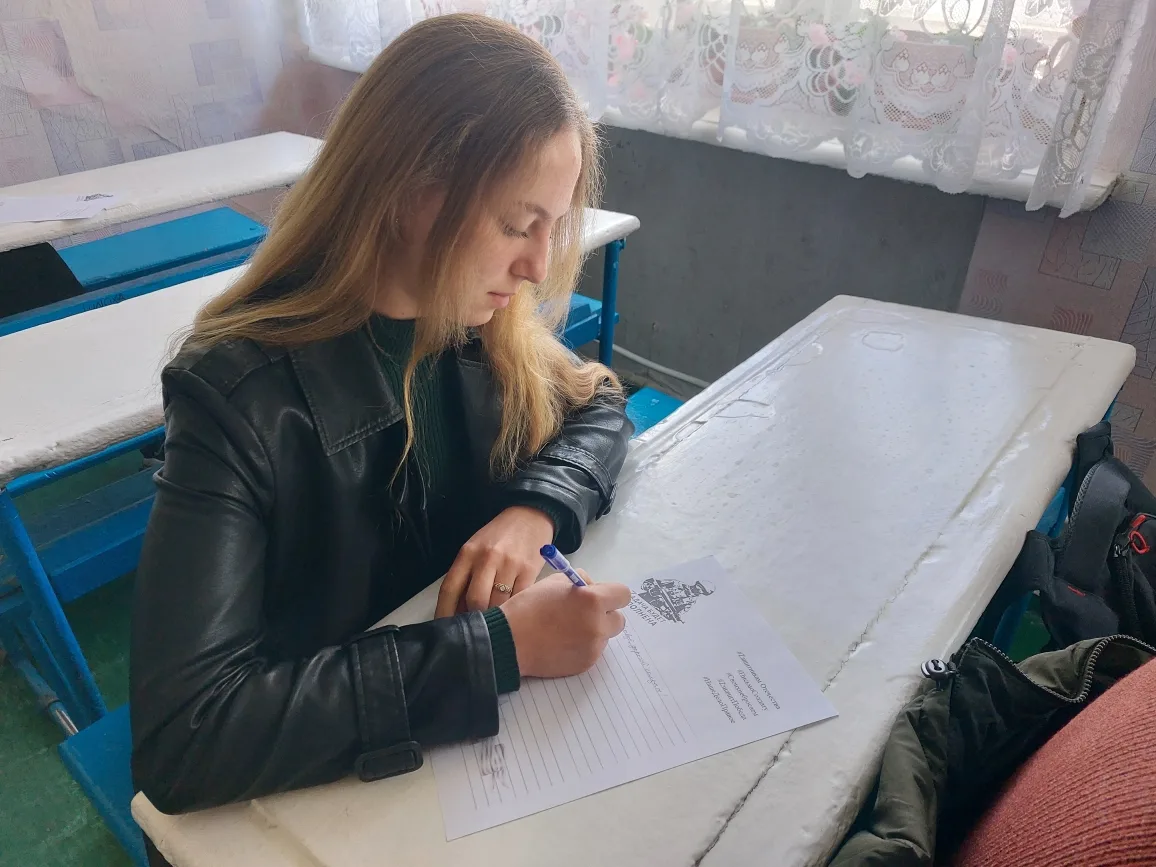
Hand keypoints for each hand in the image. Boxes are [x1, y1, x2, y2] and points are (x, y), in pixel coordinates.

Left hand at [435, 506, 554, 617]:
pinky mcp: (529, 571)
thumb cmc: (498, 537)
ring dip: (495, 618)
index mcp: (467, 553)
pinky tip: (513, 612)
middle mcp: (487, 558)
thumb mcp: (475, 549)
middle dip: (474, 618)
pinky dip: (514, 610)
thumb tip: (457, 613)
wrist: (531, 515)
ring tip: (496, 623)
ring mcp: (509, 565)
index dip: (445, 613)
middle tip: (476, 629)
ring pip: (498, 604)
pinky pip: (518, 600)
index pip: (450, 589)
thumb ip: (465, 577)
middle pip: (475, 601)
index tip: (445, 631)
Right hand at [500, 572, 631, 677]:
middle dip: (606, 615)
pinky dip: (583, 646)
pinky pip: (593, 651)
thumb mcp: (555, 581)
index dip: (611, 593)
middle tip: (584, 613)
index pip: (623, 594)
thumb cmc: (529, 607)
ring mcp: (593, 648)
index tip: (600, 596)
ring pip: (605, 636)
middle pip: (619, 619)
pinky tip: (562, 643)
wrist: (510, 641)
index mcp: (593, 601)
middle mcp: (598, 625)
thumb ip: (581, 582)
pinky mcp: (585, 664)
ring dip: (594, 631)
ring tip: (568, 629)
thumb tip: (593, 586)